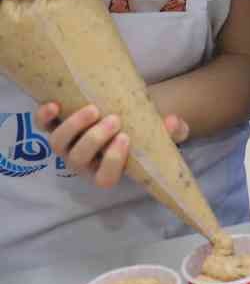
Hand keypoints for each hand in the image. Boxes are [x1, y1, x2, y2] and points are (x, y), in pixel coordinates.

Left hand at [36, 102, 188, 188]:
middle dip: (94, 140)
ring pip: (58, 143)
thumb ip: (172, 132)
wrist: (122, 115)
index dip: (112, 161)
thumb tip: (173, 122)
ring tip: (94, 109)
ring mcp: (67, 145)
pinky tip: (53, 105)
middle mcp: (83, 161)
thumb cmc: (141, 131)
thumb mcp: (160, 134)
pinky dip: (45, 117)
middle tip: (114, 120)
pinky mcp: (55, 126)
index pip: (104, 178)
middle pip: (78, 159)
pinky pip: (42, 126)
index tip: (126, 139)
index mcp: (106, 170)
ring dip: (74, 127)